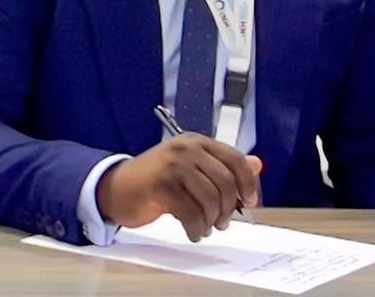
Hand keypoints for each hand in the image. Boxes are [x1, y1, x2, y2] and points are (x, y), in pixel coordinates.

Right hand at [97, 134, 262, 242]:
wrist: (116, 189)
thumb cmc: (156, 182)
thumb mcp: (192, 170)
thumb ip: (223, 167)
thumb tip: (258, 164)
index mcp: (195, 142)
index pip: (235, 159)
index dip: (248, 183)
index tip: (249, 202)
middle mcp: (184, 149)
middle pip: (225, 182)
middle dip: (228, 208)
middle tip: (222, 222)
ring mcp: (171, 165)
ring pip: (210, 199)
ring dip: (212, 220)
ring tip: (205, 227)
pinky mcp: (161, 185)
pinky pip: (192, 212)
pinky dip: (196, 228)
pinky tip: (193, 231)